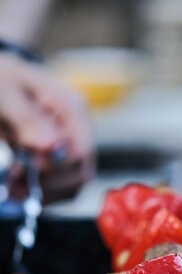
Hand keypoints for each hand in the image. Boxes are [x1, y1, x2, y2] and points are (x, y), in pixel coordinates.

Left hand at [0, 54, 93, 201]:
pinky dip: (42, 192)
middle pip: (80, 172)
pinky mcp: (60, 158)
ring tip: (14, 188)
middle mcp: (78, 129)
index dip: (55, 167)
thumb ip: (28, 119)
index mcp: (72, 107)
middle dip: (49, 185)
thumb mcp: (7, 94)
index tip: (26, 167)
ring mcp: (70, 145)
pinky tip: (19, 186)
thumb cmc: (2, 80)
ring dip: (45, 192)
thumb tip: (53, 146)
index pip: (80, 151)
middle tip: (15, 186)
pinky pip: (61, 186)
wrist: (0, 81)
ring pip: (73, 184)